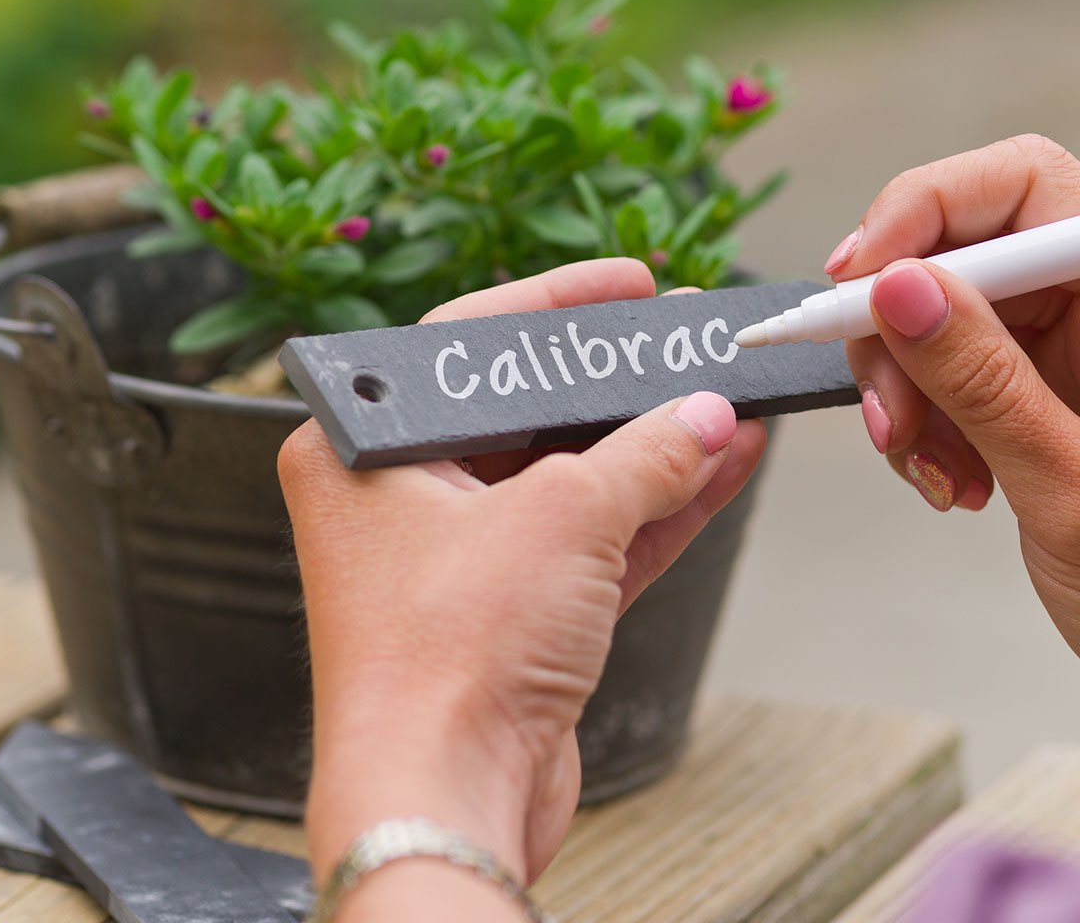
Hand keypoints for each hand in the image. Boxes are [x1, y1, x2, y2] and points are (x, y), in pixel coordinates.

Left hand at [277, 257, 765, 909]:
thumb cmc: (445, 658)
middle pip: (526, 412)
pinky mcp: (510, 615)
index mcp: (363, 449)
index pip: (467, 344)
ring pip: (569, 479)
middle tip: (685, 343)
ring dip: (653, 446)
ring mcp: (458, 558)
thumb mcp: (561, 519)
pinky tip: (721, 465)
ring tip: (725, 400)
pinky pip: (593, 540)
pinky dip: (657, 509)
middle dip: (617, 385)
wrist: (445, 802)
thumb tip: (702, 417)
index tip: (626, 286)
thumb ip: (643, 455)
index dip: (556, 306)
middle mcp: (400, 498)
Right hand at [832, 133, 1079, 653]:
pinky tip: (949, 479)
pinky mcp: (1024, 387)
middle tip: (887, 413)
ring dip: (905, 392)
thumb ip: (983, 378)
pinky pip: (937, 374)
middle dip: (899, 332)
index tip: (859, 282)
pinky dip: (920, 425)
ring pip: (931, 318)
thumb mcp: (1071, 485)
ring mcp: (1060, 345)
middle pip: (957, 252)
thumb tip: (898, 286)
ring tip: (926, 466)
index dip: (925, 211)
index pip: (1020, 184)